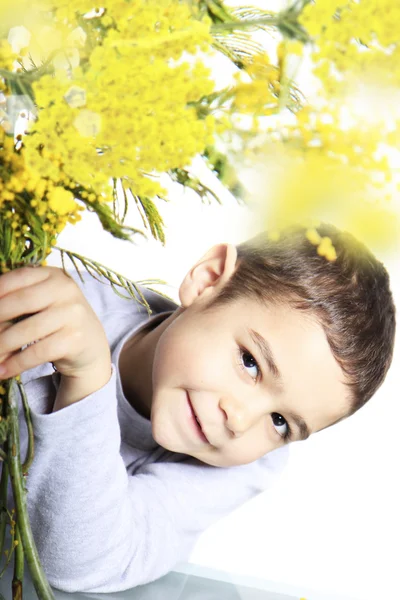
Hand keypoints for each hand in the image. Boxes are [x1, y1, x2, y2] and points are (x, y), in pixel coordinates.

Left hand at [0, 265, 110, 381]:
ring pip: (25, 330)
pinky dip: (15, 364)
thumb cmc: (58, 321)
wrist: (91, 347)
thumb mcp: (43, 301)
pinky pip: (37, 352)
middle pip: (19, 302)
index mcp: (53, 275)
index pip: (15, 279)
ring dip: (0, 346)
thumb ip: (16, 300)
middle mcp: (66, 290)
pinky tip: (2, 370)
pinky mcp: (75, 339)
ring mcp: (73, 314)